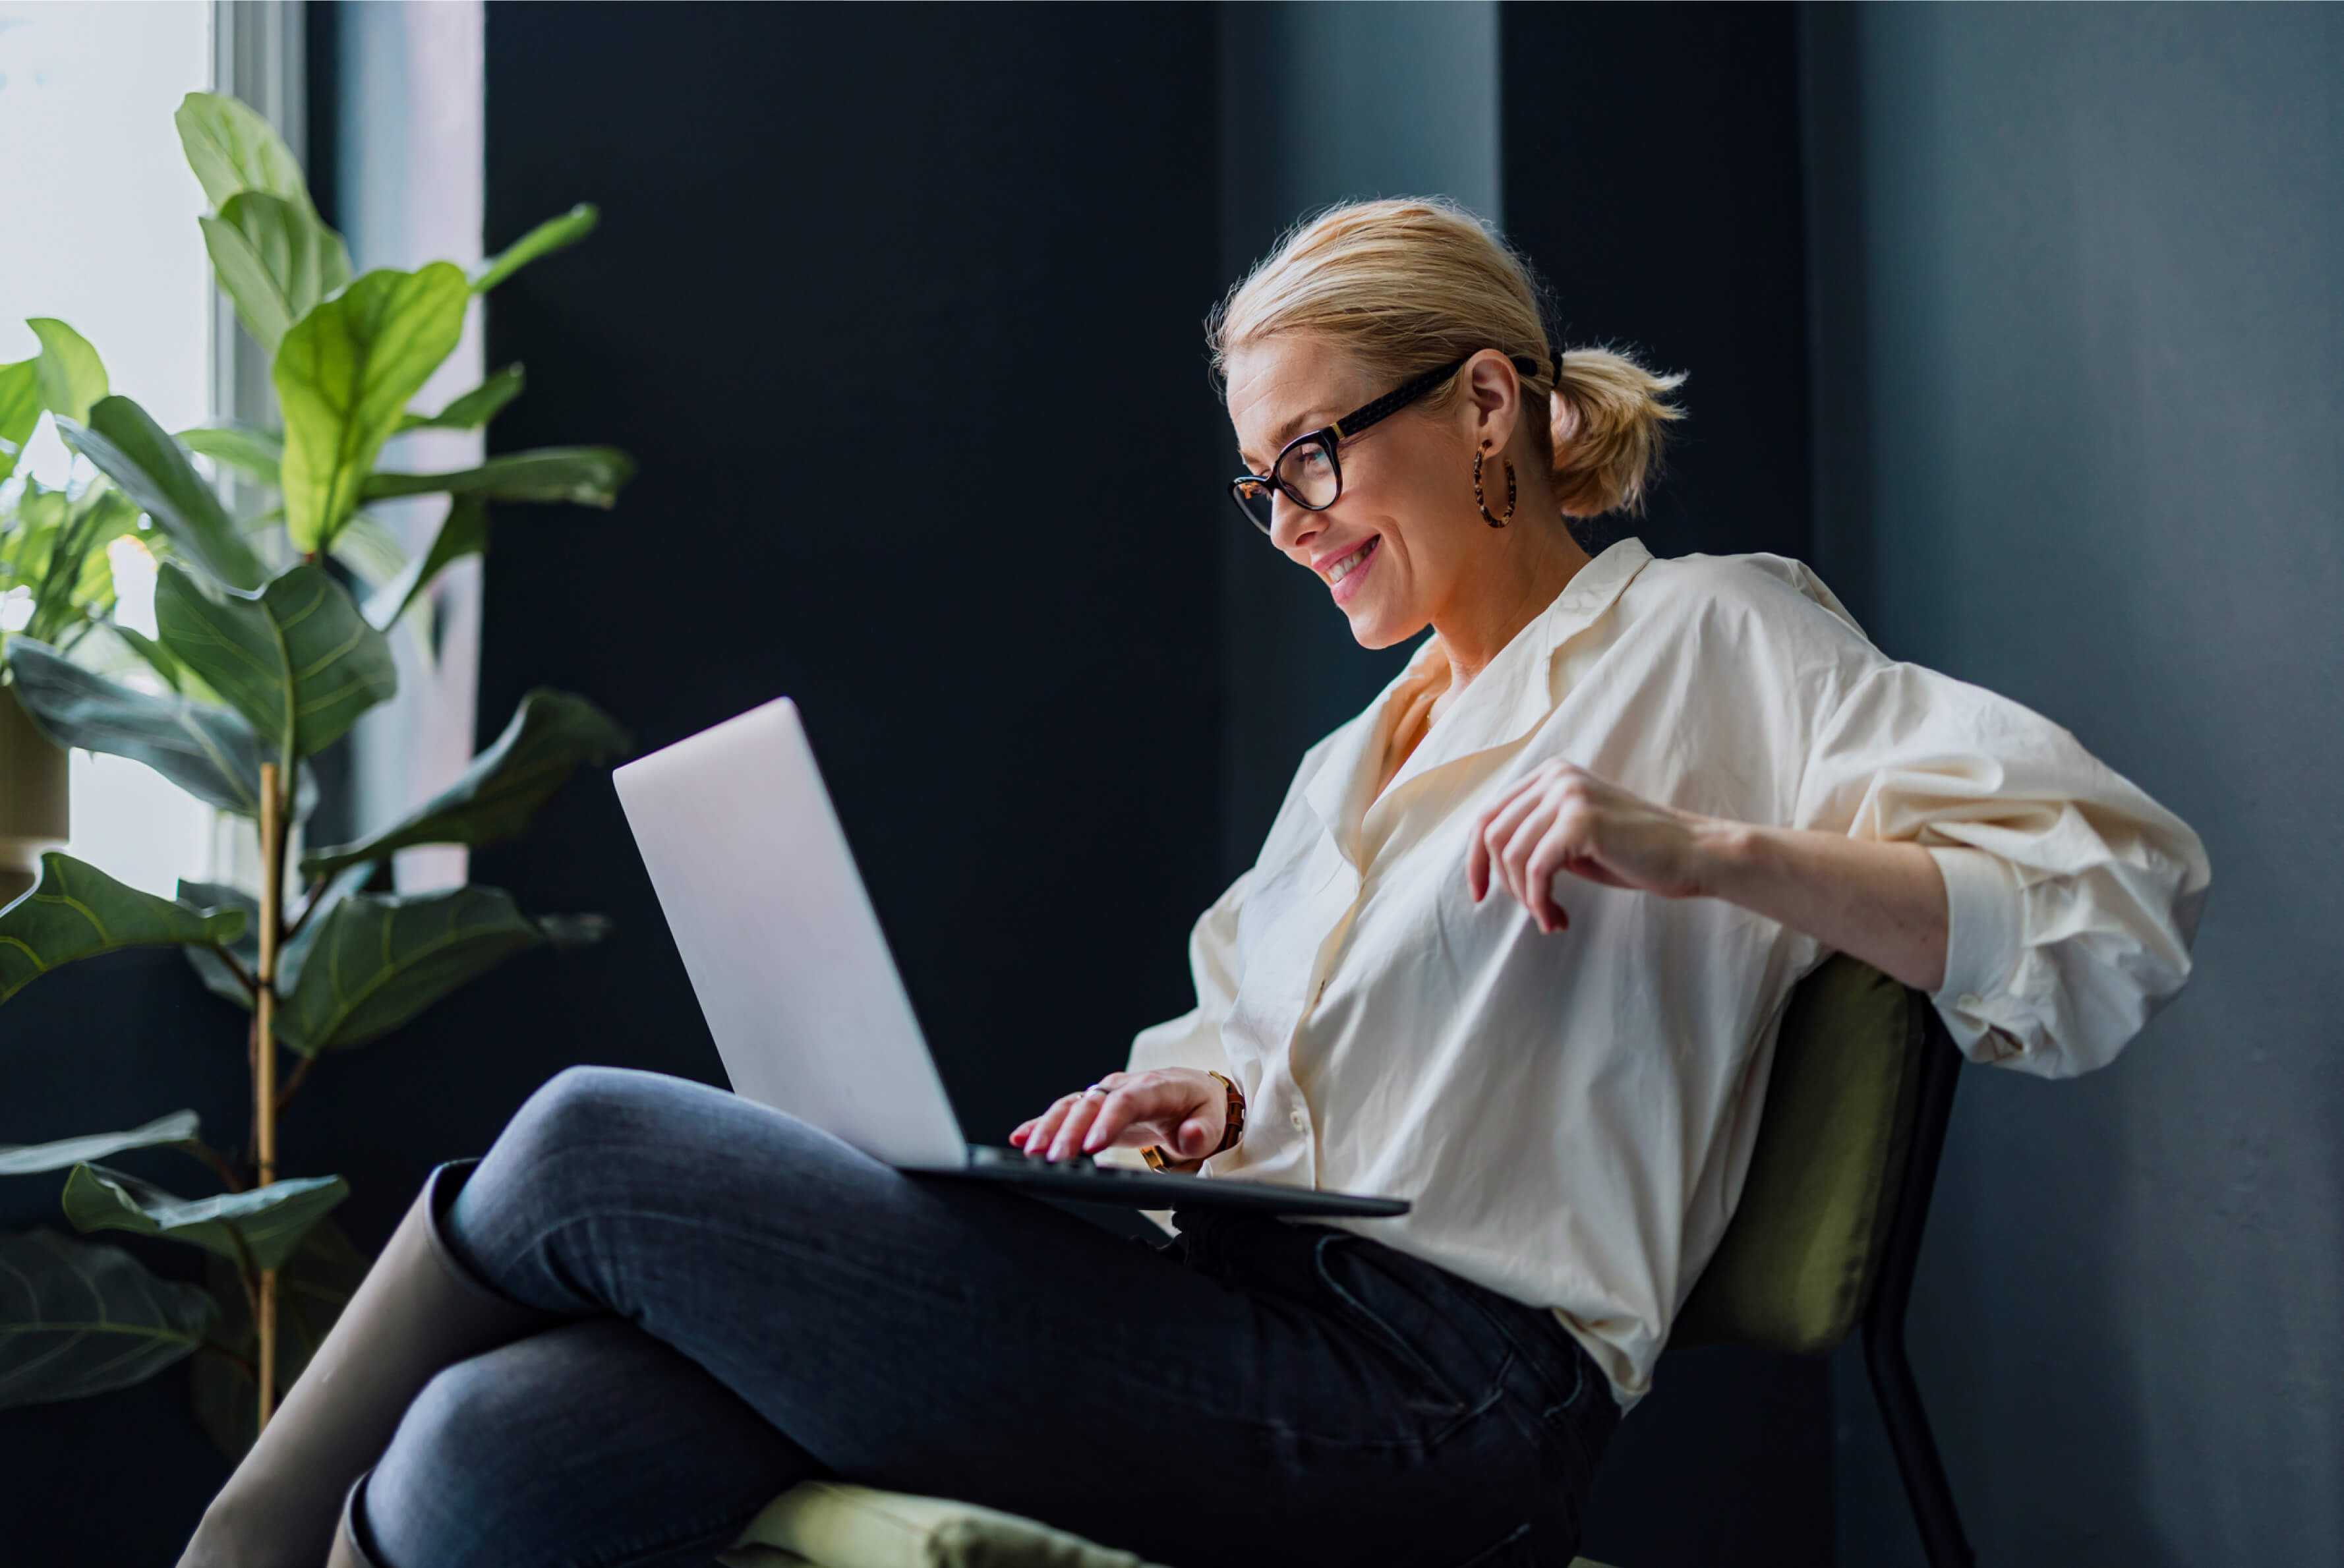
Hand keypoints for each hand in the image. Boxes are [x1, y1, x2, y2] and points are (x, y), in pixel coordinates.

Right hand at [1008, 1068, 1226, 1163]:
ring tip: (1030, 1151)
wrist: (1194, 1095)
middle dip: (1069, 1130)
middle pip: (1092, 1104)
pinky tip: (1020, 1138)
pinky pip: (1065, 1112)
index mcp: (1156, 1088)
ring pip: (1072, 1105)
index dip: (1107, 1122)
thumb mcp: (1214, 1120)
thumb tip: (1190, 1136)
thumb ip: (1204, 1130)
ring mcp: (1107, 1095)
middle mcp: (1125, 1086)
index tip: (1091, 1147)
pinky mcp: (1095, 1108)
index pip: (1127, 1101)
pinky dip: (1042, 1124)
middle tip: (1051, 1157)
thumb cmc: (1202, 1109)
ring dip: (1049, 1127)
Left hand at [1465, 759, 1717, 932]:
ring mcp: (1568, 794)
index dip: (1475, 860)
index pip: (1489, 815)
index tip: (1480, 895)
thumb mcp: (1573, 838)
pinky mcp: (1581, 820)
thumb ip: (1535, 837)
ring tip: (1550, 918)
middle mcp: (1556, 777)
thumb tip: (1485, 863)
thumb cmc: (1635, 853)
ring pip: (1511, 855)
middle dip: (1502, 882)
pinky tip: (1557, 920)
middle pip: (1491, 834)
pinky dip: (1540, 902)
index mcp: (1551, 775)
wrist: (1691, 854)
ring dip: (1526, 898)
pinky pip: (1536, 870)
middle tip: (1532, 911)